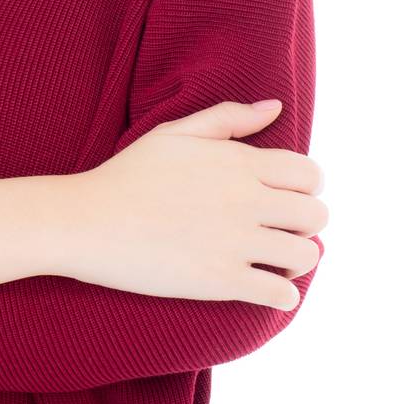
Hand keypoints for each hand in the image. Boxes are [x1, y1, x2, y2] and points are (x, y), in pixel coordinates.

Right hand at [58, 100, 326, 309]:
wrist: (87, 221)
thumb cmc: (129, 174)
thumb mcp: (175, 132)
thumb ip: (229, 117)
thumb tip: (274, 107)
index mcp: (237, 162)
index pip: (310, 174)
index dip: (307, 188)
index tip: (286, 198)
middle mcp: (244, 200)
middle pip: (316, 215)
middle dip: (305, 224)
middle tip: (280, 231)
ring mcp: (234, 241)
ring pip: (305, 255)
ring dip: (297, 261)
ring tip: (275, 262)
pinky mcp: (220, 280)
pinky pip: (281, 295)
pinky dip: (282, 296)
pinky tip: (263, 288)